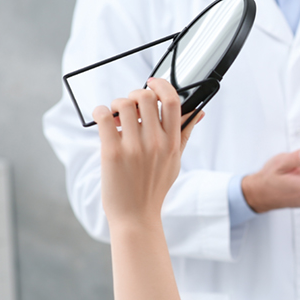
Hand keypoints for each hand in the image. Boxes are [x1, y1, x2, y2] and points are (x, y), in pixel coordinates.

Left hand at [93, 78, 202, 226]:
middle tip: (130, 105)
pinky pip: (104, 117)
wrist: (136, 217)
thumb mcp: (175, 161)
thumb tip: (199, 113)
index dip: (162, 85)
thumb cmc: (154, 188)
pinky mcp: (112, 153)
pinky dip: (101, 111)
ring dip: (117, 103)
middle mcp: (155, 143)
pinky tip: (102, 118)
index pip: (173, 102)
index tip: (152, 82)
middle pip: (146, 97)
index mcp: (172, 143)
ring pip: (124, 103)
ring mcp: (134, 148)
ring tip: (115, 115)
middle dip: (135, 94)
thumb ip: (184, 135)